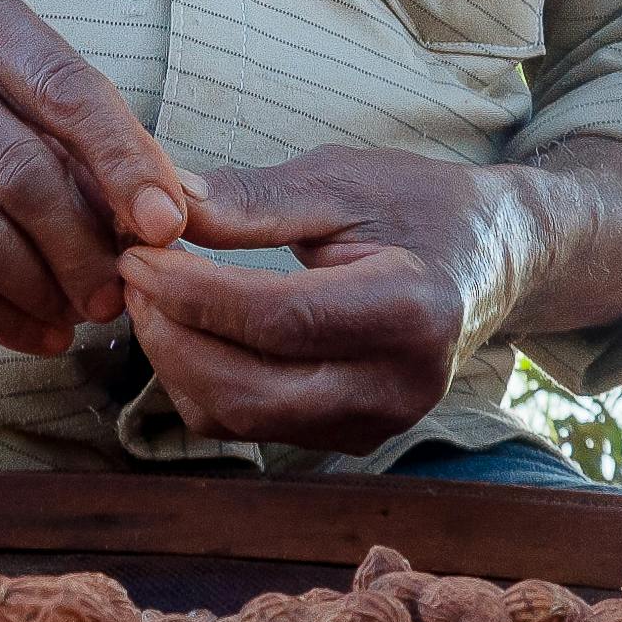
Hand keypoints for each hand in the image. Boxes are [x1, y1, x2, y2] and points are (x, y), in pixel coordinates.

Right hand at [0, 0, 193, 354]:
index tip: (169, 224)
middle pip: (29, 173)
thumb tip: (173, 202)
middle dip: (90, 246)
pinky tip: (36, 333)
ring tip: (85, 315)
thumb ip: (70, 119)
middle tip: (123, 289)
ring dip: (49, 290)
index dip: (127, 164)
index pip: (68, 90)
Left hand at [116, 140, 621, 453]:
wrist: (493, 259)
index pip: (275, 320)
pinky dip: (201, 382)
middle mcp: (398, 387)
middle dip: (170, 335)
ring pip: (239, 420)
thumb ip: (251, 198)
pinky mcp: (350, 439)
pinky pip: (250, 427)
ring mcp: (376, 425)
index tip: (135, 252)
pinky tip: (184, 328)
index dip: (192, 291)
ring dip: (175, 362)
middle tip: (129, 273)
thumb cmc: (419, 206)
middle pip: (248, 390)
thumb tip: (156, 202)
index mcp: (411, 312)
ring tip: (150, 295)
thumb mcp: (343, 181)